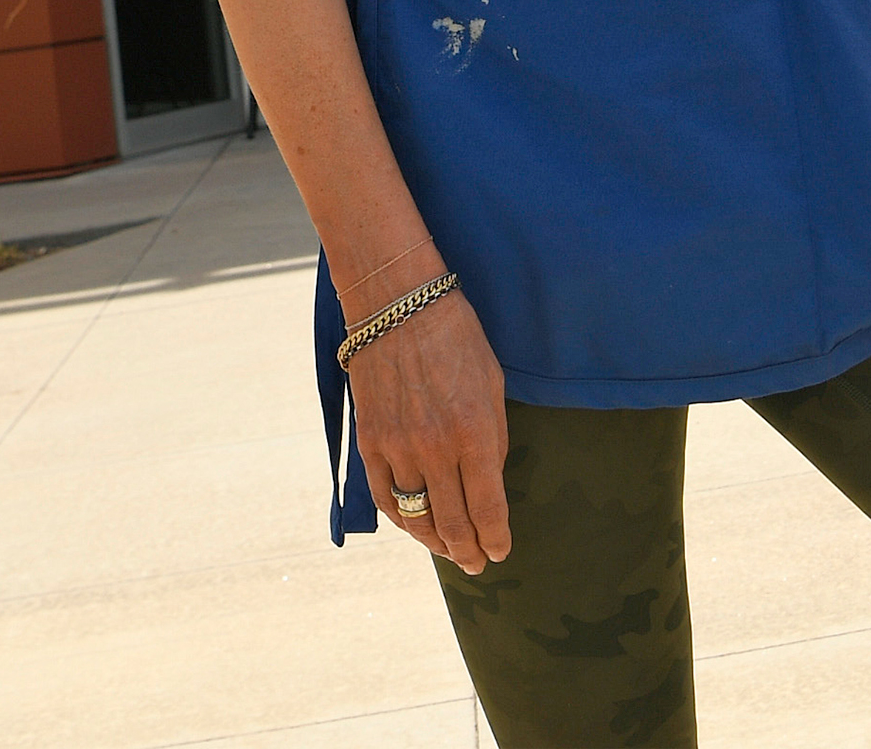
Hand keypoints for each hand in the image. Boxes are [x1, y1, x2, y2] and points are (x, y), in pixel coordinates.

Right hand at [351, 284, 512, 574]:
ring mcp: (397, 447)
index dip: (496, 537)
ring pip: (416, 516)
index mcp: (474, 432)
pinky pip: (384, 495)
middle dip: (468, 550)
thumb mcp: (492, 385)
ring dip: (435, 542)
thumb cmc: (456, 337)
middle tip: (477, 564)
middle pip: (452, 522)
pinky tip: (414, 526)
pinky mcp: (369, 441)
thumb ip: (492, 439)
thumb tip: (489, 483)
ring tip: (449, 552)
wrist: (398, 305)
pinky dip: (400, 519)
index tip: (500, 552)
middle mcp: (435, 448)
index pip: (487, 507)